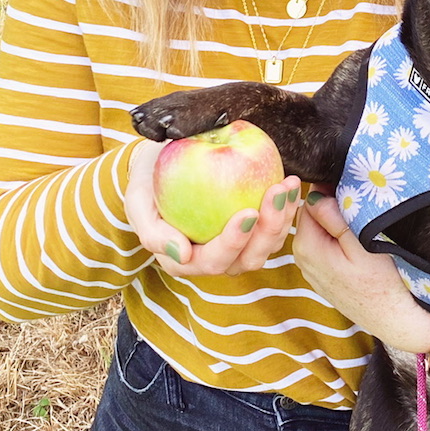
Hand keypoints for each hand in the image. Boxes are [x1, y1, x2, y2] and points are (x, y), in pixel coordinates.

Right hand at [125, 139, 300, 277]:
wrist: (159, 169)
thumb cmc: (147, 186)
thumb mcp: (138, 205)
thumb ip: (152, 232)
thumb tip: (179, 254)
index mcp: (186, 262)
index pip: (214, 260)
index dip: (234, 241)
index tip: (248, 212)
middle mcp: (216, 260)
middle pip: (249, 258)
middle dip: (268, 230)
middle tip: (276, 192)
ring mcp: (237, 247)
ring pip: (267, 245)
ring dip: (283, 218)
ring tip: (287, 185)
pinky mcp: (253, 230)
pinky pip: (274, 226)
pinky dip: (286, 207)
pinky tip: (291, 185)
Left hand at [292, 191, 429, 351]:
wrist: (393, 319)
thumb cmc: (381, 282)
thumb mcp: (360, 241)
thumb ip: (333, 216)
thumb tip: (314, 193)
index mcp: (306, 245)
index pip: (307, 202)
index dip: (329, 193)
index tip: (352, 196)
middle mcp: (301, 257)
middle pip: (310, 216)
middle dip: (330, 208)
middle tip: (359, 212)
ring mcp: (311, 269)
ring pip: (319, 231)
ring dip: (335, 225)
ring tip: (360, 230)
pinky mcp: (323, 277)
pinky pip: (325, 247)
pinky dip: (337, 242)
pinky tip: (357, 249)